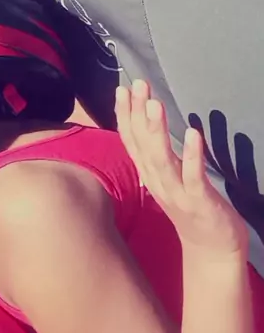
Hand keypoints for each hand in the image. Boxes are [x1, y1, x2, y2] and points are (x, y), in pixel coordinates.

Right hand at [115, 81, 248, 258]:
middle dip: (138, 113)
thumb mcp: (166, 176)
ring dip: (157, 131)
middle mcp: (156, 181)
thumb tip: (146, 120)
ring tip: (156, 104)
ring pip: (161, 160)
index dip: (124, 114)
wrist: (211, 248)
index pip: (130, 140)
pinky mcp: (199, 202)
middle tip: (138, 84)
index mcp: (148, 173)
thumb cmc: (189, 203)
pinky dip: (191, 156)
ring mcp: (176, 193)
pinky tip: (191, 134)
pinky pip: (193, 177)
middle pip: (142, 145)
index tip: (122, 88)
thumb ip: (155, 151)